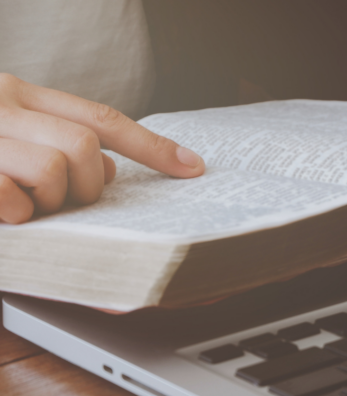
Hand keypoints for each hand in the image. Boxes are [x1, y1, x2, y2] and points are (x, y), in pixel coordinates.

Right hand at [0, 73, 204, 223]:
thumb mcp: (16, 136)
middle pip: (84, 145)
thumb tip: (112, 170)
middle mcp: (2, 106)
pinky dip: (17, 213)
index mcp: (21, 95)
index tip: (192, 166)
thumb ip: (63, 144)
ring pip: (52, 169)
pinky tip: (6, 212)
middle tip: (63, 200)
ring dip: (50, 201)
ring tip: (26, 203)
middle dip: (87, 185)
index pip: (102, 118)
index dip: (151, 146)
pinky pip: (10, 196)